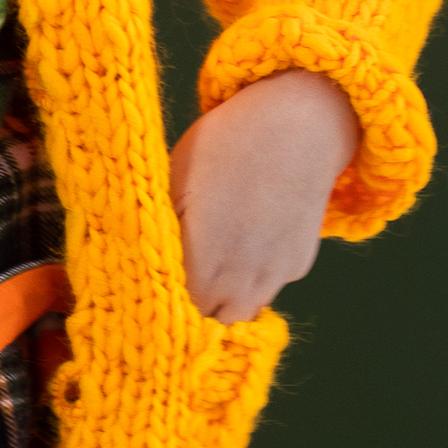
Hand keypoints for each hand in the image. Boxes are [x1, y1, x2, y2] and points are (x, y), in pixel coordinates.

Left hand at [169, 69, 360, 322]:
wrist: (298, 127)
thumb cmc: (225, 146)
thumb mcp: (172, 180)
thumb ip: (160, 232)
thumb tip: (147, 260)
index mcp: (204, 267)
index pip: (179, 314)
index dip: (167, 300)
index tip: (159, 280)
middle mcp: (243, 284)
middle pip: (215, 319)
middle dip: (198, 305)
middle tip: (185, 271)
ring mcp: (277, 275)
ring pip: (246, 307)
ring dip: (229, 294)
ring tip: (218, 253)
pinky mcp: (300, 261)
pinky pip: (271, 282)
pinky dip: (257, 273)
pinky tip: (251, 233)